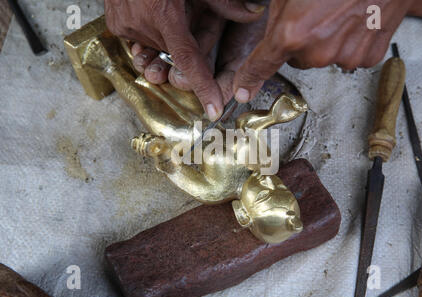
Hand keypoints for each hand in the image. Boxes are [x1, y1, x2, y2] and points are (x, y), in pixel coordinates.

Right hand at [104, 0, 265, 119]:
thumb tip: (254, 12)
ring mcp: (125, 24)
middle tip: (178, 15)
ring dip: (164, 36)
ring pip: (156, 47)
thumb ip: (225, 1)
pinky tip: (149, 12)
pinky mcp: (113, 23)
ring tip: (162, 10)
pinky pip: (138, 39)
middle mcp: (142, 23)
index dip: (202, 86)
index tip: (212, 108)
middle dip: (181, 43)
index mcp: (163, 13)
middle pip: (172, 53)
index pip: (188, 60)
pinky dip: (148, 32)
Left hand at [232, 0, 414, 102]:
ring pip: (321, 59)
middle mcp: (317, 52)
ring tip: (338, 12)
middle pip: (296, 60)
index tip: (242, 92)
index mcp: (293, 33)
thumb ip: (277, 18)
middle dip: (299, 43)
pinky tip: (354, 20)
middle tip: (315, 14)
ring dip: (324, 43)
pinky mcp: (368, 58)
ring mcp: (345, 58)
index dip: (249, 79)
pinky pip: (347, 58)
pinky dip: (348, 44)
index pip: (262, 65)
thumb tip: (272, 37)